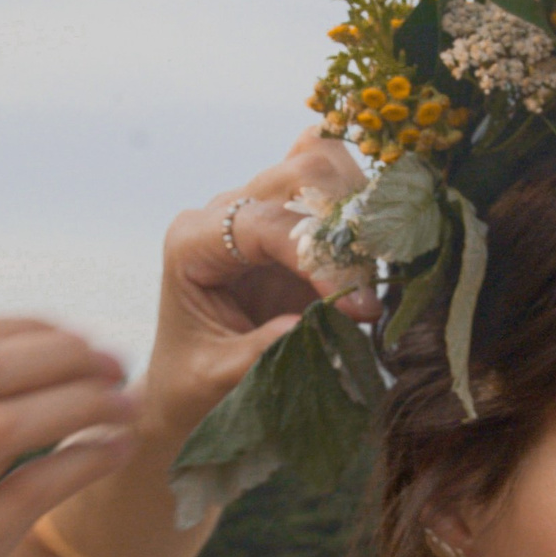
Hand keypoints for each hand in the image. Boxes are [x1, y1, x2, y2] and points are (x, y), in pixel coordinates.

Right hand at [0, 317, 138, 556]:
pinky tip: (117, 454)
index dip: (29, 329)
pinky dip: (83, 460)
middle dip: (64, 357)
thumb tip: (25, 363)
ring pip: (5, 424)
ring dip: (83, 403)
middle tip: (119, 368)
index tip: (82, 341)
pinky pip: (28, 493)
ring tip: (128, 408)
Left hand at [145, 125, 376, 429]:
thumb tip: (314, 322)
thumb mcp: (217, 377)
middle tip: (368, 291)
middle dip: (346, 228)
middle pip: (302, 174)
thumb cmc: (191, 382)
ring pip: (325, 170)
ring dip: (359, 220)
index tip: (355, 305)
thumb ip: (260, 351)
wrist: (186, 385)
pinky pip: (335, 193)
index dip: (317, 258)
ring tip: (369, 282)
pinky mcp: (290, 221)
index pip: (265, 222)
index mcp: (192, 242)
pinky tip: (368, 266)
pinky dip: (361, 219)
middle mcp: (223, 212)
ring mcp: (260, 209)